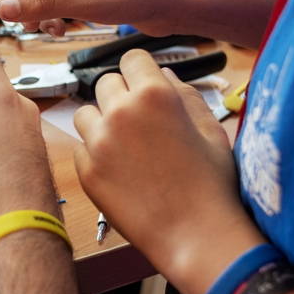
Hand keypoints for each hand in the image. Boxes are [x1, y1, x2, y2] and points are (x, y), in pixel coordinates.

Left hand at [72, 49, 263, 293]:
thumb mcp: (210, 129)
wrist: (196, 235)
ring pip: (86, 114)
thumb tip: (163, 76)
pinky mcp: (86, 171)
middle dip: (121, 95)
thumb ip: (184, 94)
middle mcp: (120, 112)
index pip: (131, 58)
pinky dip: (95, 153)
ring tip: (127, 145)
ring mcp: (98, 142)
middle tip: (140, 120)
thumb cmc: (212, 183)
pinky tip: (120, 170)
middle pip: (105, 83)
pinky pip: (81, 148)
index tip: (144, 84)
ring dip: (102, 122)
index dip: (140, 71)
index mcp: (154, 94)